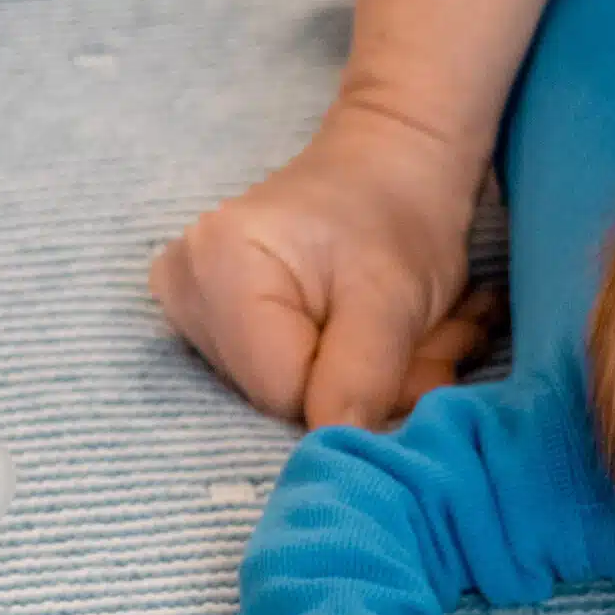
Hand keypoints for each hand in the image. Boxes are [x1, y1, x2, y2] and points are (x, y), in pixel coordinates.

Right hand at [151, 100, 487, 428]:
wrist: (393, 165)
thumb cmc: (400, 214)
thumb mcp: (395, 299)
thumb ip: (362, 377)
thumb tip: (336, 450)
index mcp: (219, 269)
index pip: (283, 393)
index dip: (358, 389)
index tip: (416, 353)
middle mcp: (183, 289)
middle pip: (283, 395)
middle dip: (372, 383)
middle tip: (430, 339)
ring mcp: (189, 303)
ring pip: (293, 392)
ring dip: (375, 376)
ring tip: (414, 328)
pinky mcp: (211, 317)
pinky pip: (286, 375)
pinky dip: (352, 364)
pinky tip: (383, 330)